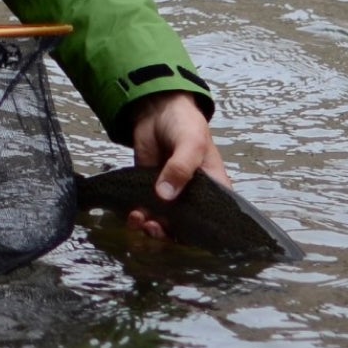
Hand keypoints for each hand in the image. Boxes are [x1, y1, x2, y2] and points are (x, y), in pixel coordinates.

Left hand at [126, 92, 229, 240]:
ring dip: (152, 229)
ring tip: (142, 222)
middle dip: (170, 234)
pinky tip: (134, 215)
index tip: (186, 238)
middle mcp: (193, 198)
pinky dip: (139, 219)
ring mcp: (171, 196)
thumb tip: (165, 195)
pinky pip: (146, 213)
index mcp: (213, 188)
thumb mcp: (190, 142)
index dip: (203, 235)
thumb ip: (181, 168)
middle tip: (156, 227)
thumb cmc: (184, 124)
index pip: (213, 220)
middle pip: (185, 228)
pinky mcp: (149, 192)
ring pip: (164, 225)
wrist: (156, 110)